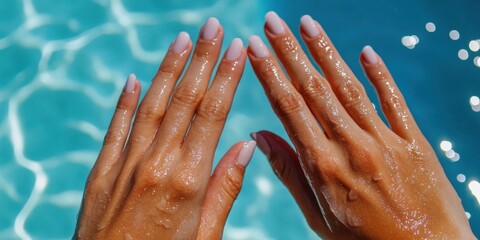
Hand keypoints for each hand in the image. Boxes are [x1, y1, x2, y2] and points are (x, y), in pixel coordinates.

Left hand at [74, 18, 254, 239]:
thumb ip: (224, 189)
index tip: (235, 49)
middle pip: (184, 100)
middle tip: (213, 26)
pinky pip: (116, 127)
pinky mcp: (102, 171)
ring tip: (182, 39)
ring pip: (152, 105)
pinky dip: (126, 100)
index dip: (225, 78)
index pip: (213, 115)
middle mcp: (157, 164)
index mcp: (189, 180)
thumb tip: (245, 146)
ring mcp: (126, 164)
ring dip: (168, 69)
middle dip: (201, 59)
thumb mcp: (207, 236)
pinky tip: (134, 78)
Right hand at [248, 12, 474, 238]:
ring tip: (307, 23)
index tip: (255, 48)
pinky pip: (394, 102)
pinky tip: (365, 51)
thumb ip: (289, 174)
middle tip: (272, 21)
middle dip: (290, 51)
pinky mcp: (413, 142)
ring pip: (350, 88)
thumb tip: (259, 137)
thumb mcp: (318, 217)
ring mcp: (384, 141)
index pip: (290, 109)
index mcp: (323, 167)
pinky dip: (380, 75)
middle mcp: (351, 147)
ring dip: (326, 52)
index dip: (270, 74)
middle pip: (315, 90)